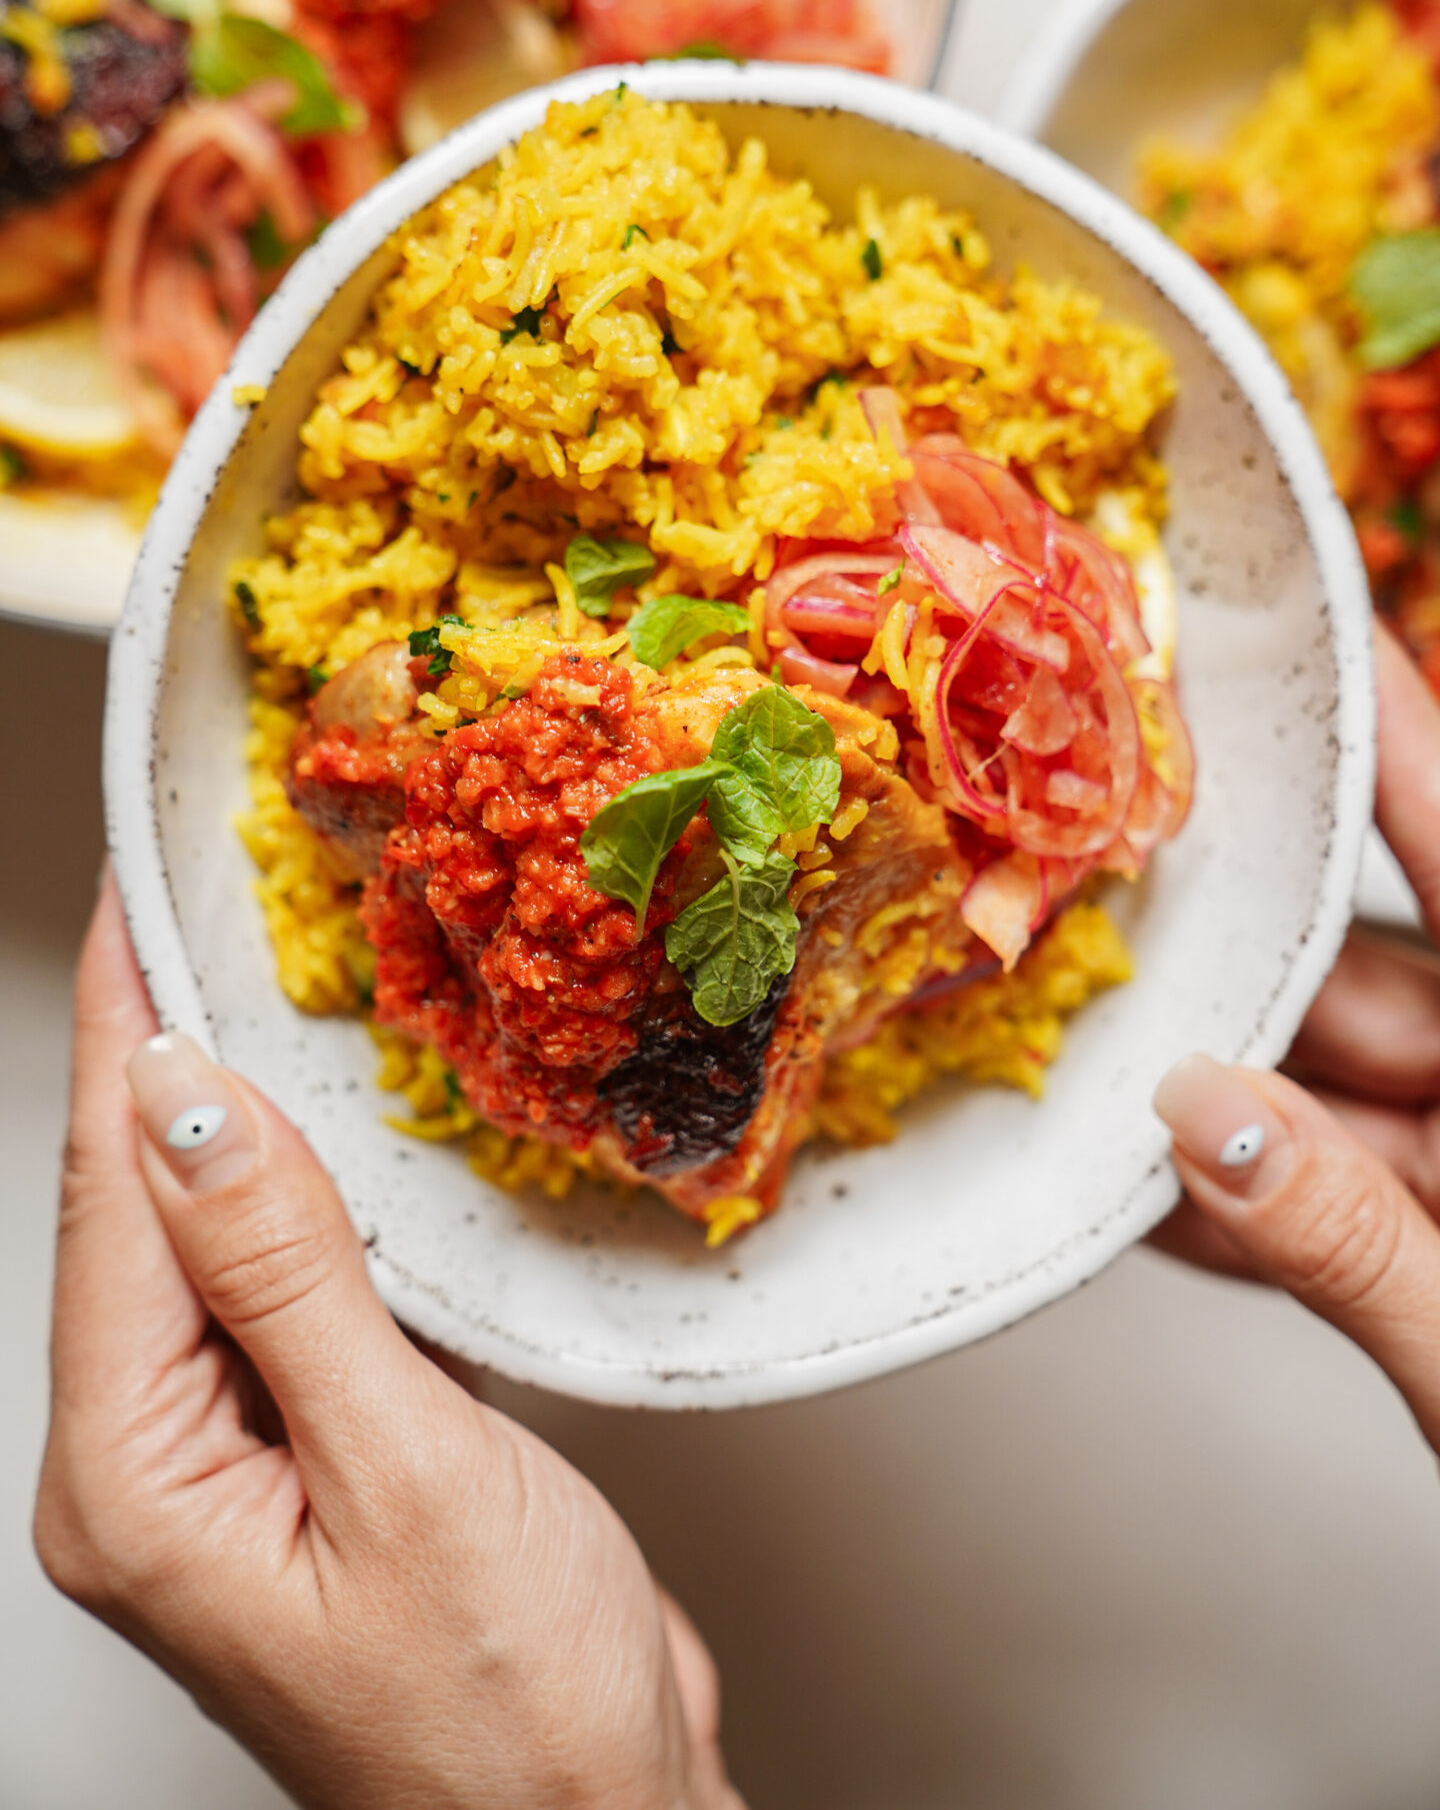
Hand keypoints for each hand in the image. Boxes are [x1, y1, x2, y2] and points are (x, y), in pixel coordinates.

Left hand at [35, 876, 741, 1809]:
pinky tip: (326, 1132)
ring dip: (236, 1114)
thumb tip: (190, 1103)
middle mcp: (159, 1466)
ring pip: (214, 1239)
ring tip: (247, 978)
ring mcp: (234, 1459)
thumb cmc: (509, 1714)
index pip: (111, 1206)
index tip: (135, 901)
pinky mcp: (313, 1450)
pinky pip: (286, 1288)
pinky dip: (308, 1194)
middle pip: (139, 1213)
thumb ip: (287, 1277)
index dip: (128, 1037)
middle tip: (191, 904)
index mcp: (138, 1482)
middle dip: (164, 1055)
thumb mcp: (404, 1476)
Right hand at [1152, 621, 1439, 1455]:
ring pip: (1354, 1093)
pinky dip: (1266, 1203)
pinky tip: (1169, 1208)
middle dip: (1242, 976)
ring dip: (1234, 1106)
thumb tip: (1200, 1118)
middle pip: (1384, 981)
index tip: (1296, 627)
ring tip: (1103, 1099)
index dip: (1387, 726)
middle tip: (1104, 932)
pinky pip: (1359, 1192)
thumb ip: (1355, 1242)